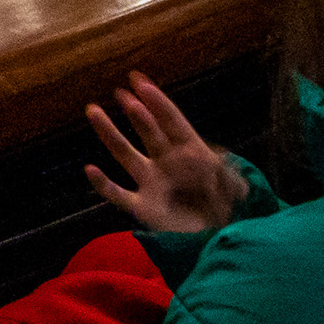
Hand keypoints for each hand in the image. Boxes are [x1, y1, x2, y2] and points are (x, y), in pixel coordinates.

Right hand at [81, 72, 246, 234]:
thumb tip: (222, 158)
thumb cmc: (226, 211)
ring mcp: (152, 184)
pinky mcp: (143, 208)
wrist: (215, 241)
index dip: (157, 102)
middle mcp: (166, 164)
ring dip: (109, 133)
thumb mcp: (233, 188)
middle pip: (148, 132)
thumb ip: (228, 174)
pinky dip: (103, 184)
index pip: (172, 122)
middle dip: (136, 113)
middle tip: (121, 94)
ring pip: (125, 154)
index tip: (139, 82)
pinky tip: (90, 170)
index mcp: (190, 153)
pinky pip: (118, 194)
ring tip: (94, 111)